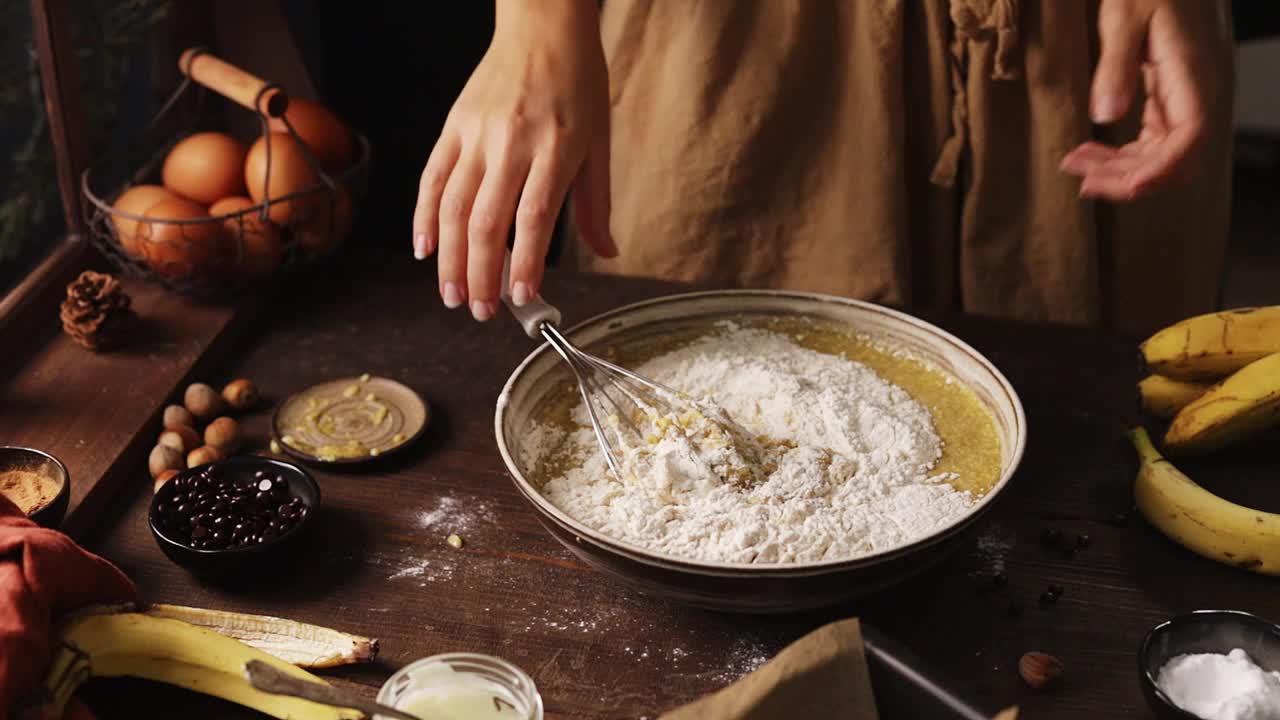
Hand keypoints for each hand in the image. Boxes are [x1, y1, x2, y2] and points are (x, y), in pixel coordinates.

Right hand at [412, 0, 615, 320]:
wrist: (543, 25)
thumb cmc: (577, 82)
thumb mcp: (599, 140)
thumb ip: (596, 202)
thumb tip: (608, 251)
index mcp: (554, 148)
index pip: (534, 218)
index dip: (524, 263)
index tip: (522, 298)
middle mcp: (511, 143)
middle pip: (485, 221)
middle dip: (481, 275)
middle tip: (483, 312)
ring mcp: (476, 134)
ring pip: (452, 207)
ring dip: (449, 258)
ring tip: (453, 296)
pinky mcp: (453, 127)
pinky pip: (432, 178)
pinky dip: (424, 218)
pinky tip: (424, 250)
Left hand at [1060, 0, 1226, 200]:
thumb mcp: (1124, 17)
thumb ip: (1115, 65)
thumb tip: (1106, 115)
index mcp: (1191, 75)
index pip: (1191, 136)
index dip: (1163, 168)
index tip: (1129, 184)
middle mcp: (1194, 94)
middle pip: (1174, 158)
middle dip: (1129, 177)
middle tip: (1081, 180)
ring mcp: (1182, 101)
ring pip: (1160, 156)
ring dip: (1120, 170)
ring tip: (1076, 166)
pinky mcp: (1167, 101)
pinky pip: (1151, 142)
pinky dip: (1122, 156)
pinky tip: (1091, 155)